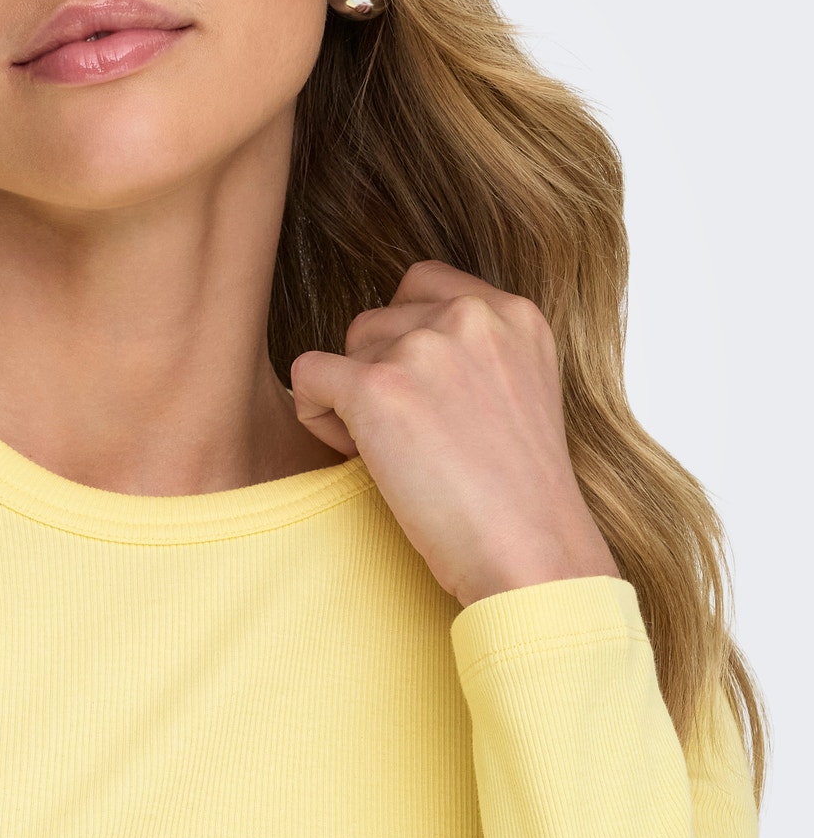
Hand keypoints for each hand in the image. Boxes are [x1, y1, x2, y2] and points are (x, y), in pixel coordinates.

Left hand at [290, 260, 619, 607]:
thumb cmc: (520, 496)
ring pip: (344, 349)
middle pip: (378, 320)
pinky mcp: (376, 388)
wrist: (532, 553)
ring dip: (352, 399)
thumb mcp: (522, 390)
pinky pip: (307, 377)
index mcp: (514, 312)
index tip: (429, 397)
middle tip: (416, 440)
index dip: (407, 338)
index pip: (423, 284)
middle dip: (380, 375)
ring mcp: (423, 348)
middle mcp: (470, 316)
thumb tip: (401, 343)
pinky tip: (362, 458)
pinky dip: (319, 419)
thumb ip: (476, 349)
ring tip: (399, 455)